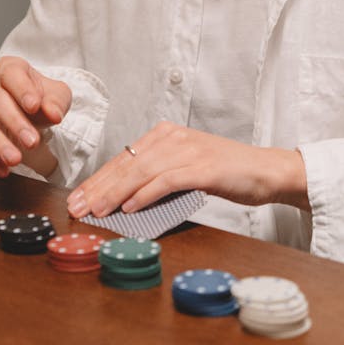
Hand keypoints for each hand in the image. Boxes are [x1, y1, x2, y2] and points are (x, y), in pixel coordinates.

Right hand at [0, 55, 71, 178]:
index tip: (34, 106)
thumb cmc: (43, 98)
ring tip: (16, 160)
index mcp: (9, 68)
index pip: (11, 74)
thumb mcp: (58, 96)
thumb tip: (54, 113)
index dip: (22, 90)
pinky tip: (4, 169)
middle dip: (13, 122)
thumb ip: (56, 102)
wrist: (34, 113)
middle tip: (31, 141)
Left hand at [66, 121, 308, 217]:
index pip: (124, 157)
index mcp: (166, 134)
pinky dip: (145, 195)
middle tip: (78, 206)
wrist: (265, 171)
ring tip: (97, 210)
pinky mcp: (201, 167)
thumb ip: (158, 178)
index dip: (99, 178)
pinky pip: (165, 180)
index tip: (80, 196)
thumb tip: (124, 202)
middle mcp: (173, 137)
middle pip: (127, 163)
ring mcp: (188, 150)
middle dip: (99, 186)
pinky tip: (129, 208)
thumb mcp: (186, 170)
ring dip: (115, 192)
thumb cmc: (226, 174)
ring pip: (141, 171)